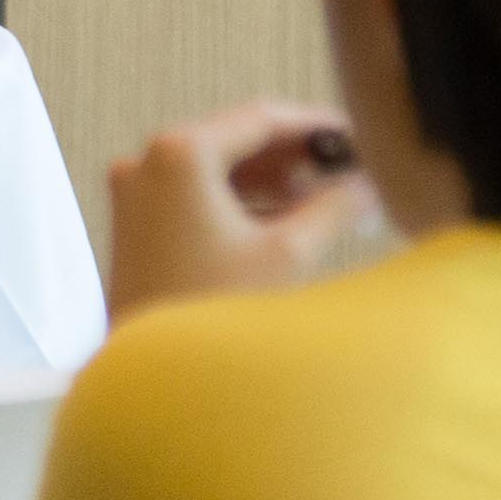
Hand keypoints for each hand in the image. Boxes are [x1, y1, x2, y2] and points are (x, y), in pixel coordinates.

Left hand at [105, 98, 377, 321]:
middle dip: (293, 157)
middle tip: (344, 170)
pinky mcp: (137, 224)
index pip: (261, 117)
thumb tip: (363, 187)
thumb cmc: (205, 317)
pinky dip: (239, 202)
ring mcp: (137, 194)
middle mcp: (147, 164)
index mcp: (179, 154)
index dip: (314, 125)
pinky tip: (283, 223)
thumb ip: (334, 208)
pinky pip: (196, 195)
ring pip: (218, 169)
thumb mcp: (287, 254)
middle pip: (237, 140)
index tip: (351, 135)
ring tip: (324, 201)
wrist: (153, 382)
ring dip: (269, 182)